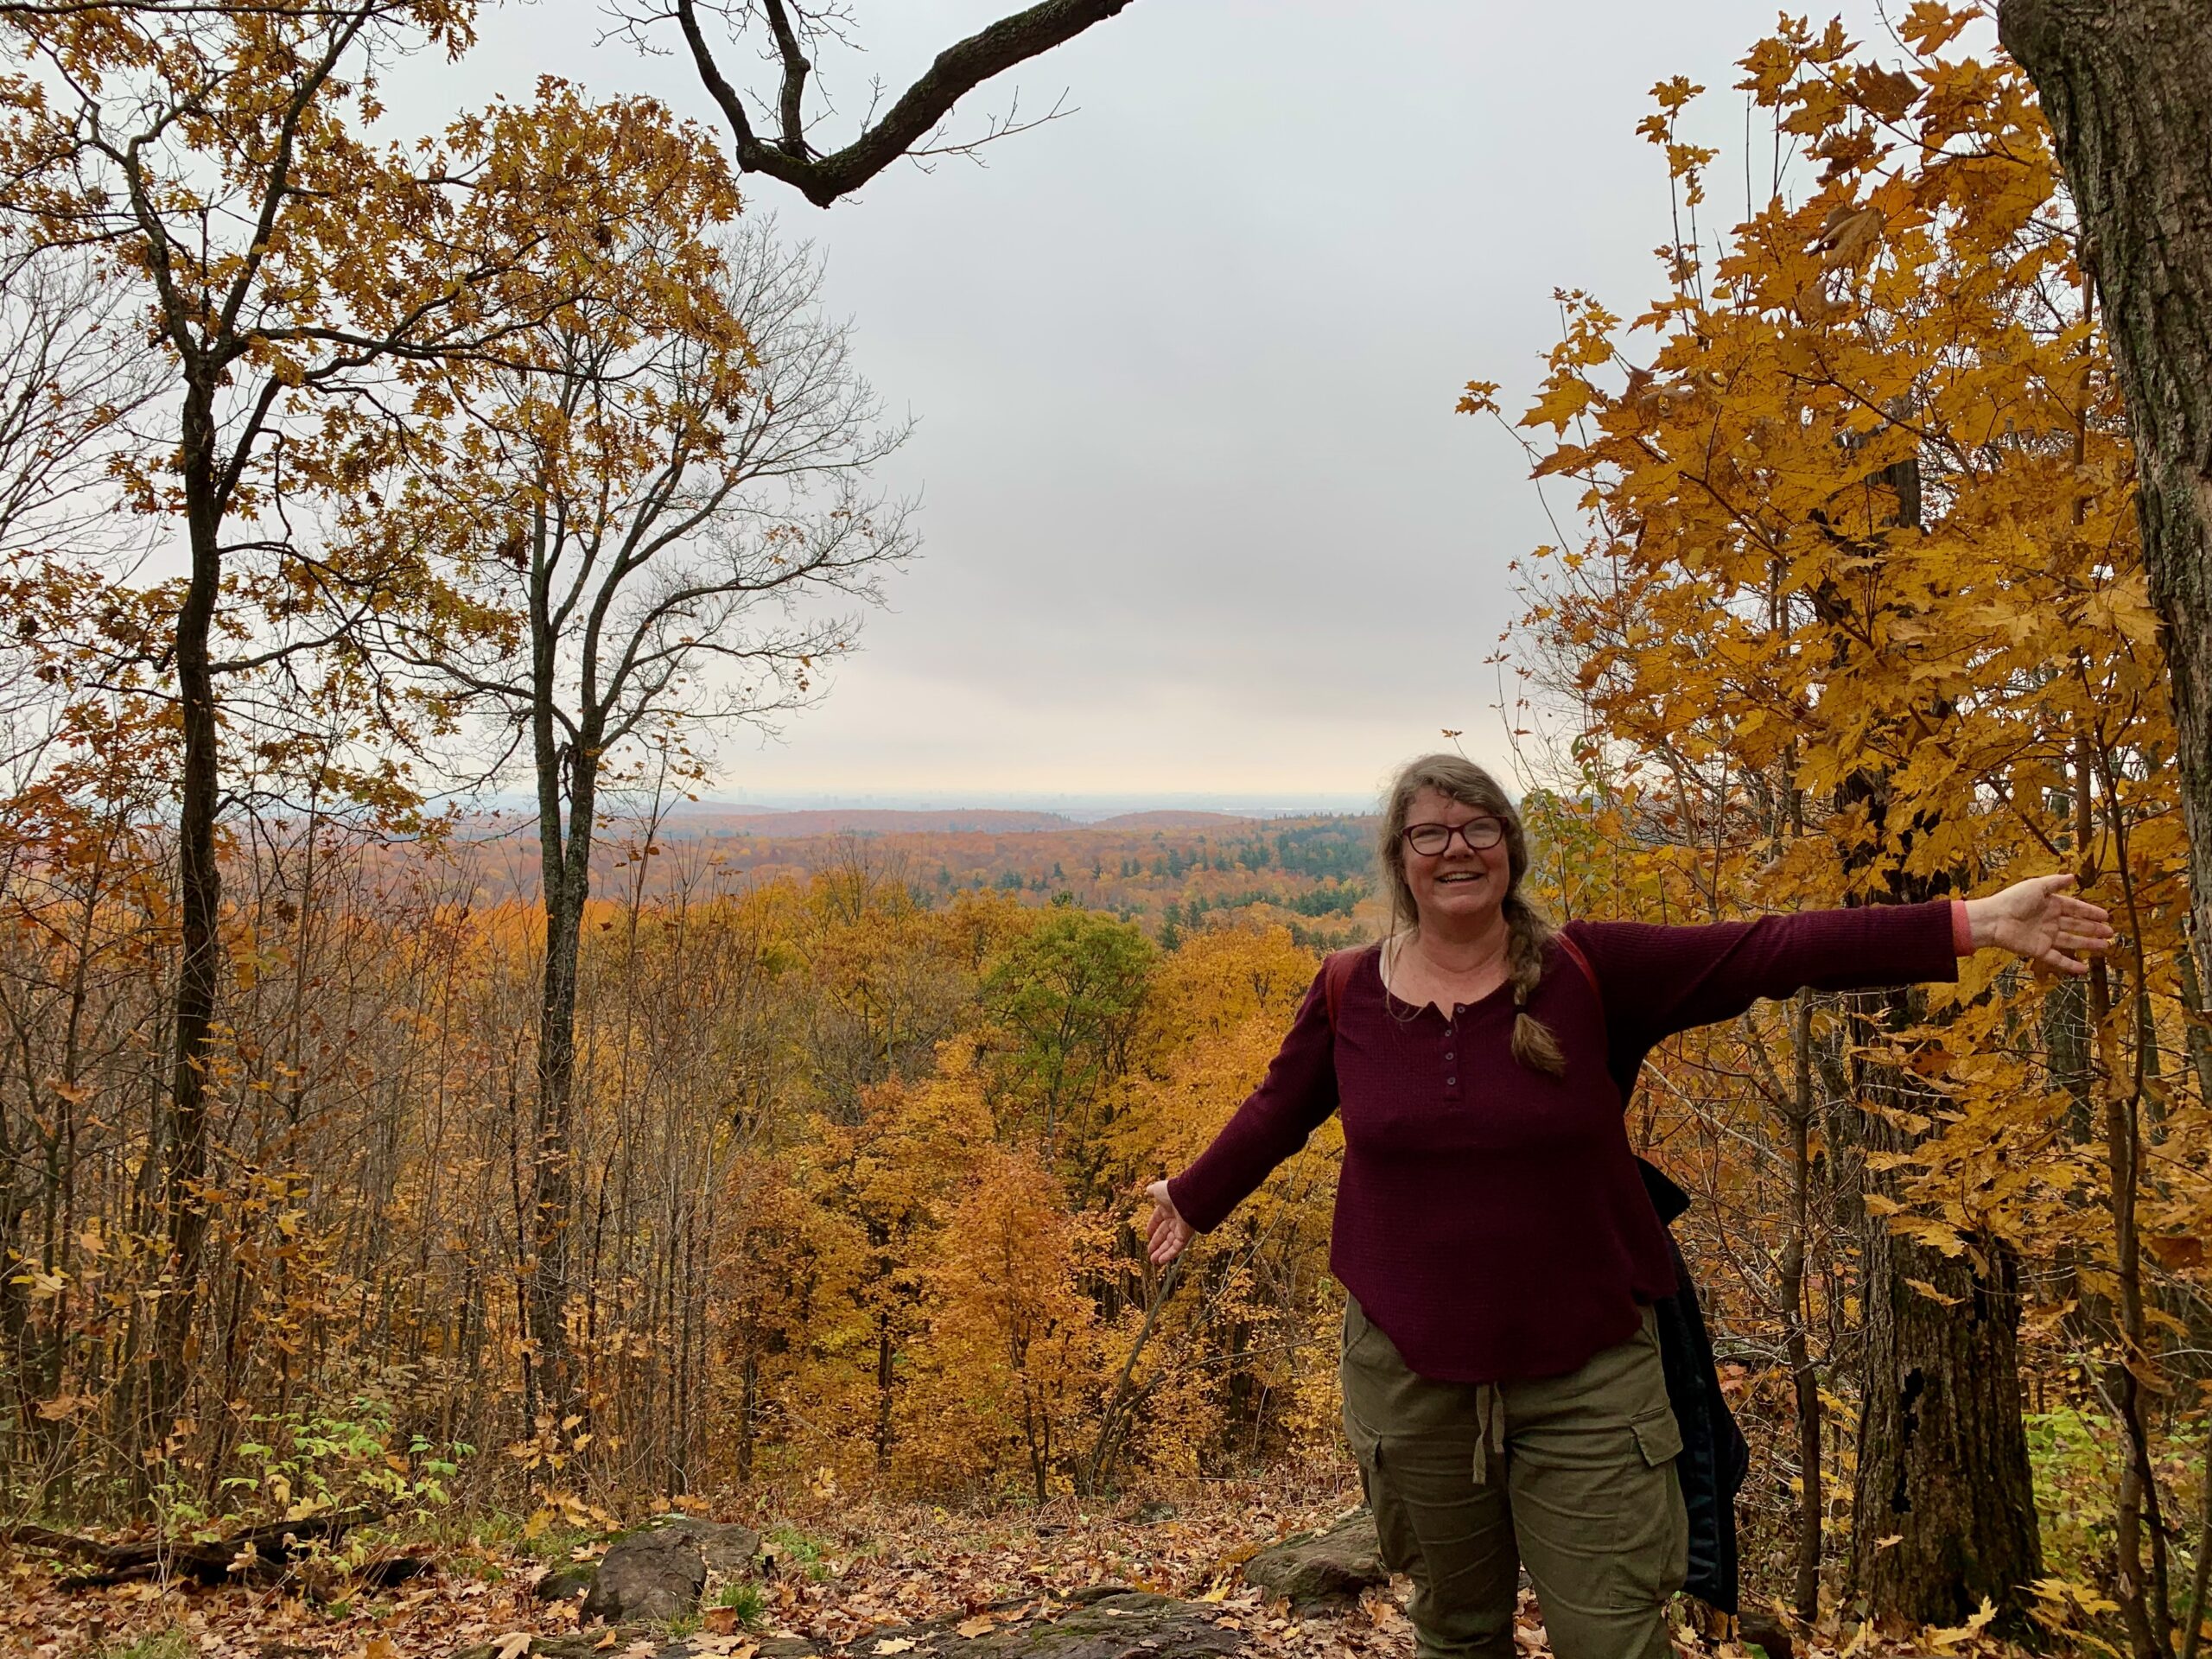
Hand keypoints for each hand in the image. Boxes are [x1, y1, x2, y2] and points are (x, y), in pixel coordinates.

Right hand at [1144, 1179, 1192, 1265]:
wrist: (1188, 1196)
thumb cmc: (1173, 1191)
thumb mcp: (1158, 1190)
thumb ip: (1152, 1191)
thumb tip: (1147, 1190)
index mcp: (1168, 1208)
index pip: (1158, 1220)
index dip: (1152, 1227)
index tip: (1147, 1234)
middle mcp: (1175, 1219)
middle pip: (1164, 1234)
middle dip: (1156, 1244)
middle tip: (1150, 1252)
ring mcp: (1181, 1228)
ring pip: (1170, 1243)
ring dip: (1161, 1253)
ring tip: (1153, 1261)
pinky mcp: (1186, 1235)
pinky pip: (1177, 1247)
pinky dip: (1169, 1255)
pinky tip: (1161, 1261)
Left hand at [1965, 874, 2114, 975]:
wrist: (1993, 919)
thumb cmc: (2012, 899)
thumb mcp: (2036, 886)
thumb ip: (2055, 882)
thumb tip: (2073, 875)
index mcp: (2050, 904)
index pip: (2075, 908)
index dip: (2090, 912)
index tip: (2106, 916)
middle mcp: (2050, 920)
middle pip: (2077, 926)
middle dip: (2094, 929)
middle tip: (2111, 933)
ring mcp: (2045, 936)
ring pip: (2072, 941)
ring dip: (2089, 944)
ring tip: (2105, 946)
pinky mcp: (2039, 950)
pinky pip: (2058, 958)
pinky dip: (2071, 964)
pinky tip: (2085, 969)